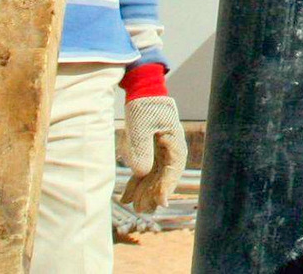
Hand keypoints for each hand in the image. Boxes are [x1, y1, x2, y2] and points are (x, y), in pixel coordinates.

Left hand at [121, 96, 186, 211]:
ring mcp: (161, 151)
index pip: (173, 169)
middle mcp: (170, 150)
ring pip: (154, 177)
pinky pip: (145, 171)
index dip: (167, 187)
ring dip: (144, 192)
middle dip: (153, 194)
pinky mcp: (150, 151)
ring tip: (134, 207)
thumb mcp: (142, 126)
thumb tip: (141, 173)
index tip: (162, 203)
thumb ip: (142, 149)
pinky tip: (127, 197)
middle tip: (142, 210)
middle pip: (164, 177)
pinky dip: (137, 184)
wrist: (142, 93)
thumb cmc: (144, 106)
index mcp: (175, 142)